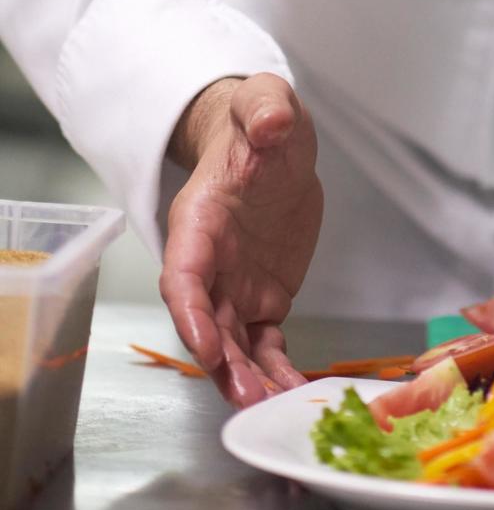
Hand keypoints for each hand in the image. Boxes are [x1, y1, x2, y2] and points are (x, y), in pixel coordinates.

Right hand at [159, 72, 322, 408]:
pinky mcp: (264, 299)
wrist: (271, 144)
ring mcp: (236, 286)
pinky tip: (293, 394)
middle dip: (222, 364)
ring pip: (233, 345)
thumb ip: (264, 108)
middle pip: (207, 323)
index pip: (184, 274)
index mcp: (199, 220)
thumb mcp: (264, 100)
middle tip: (248, 398)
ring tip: (272, 408)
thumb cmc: (258, 122)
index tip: (206, 344)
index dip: (191, 312)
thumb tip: (271, 123)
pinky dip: (277, 370)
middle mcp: (211, 262)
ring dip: (248, 379)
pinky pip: (266, 343)